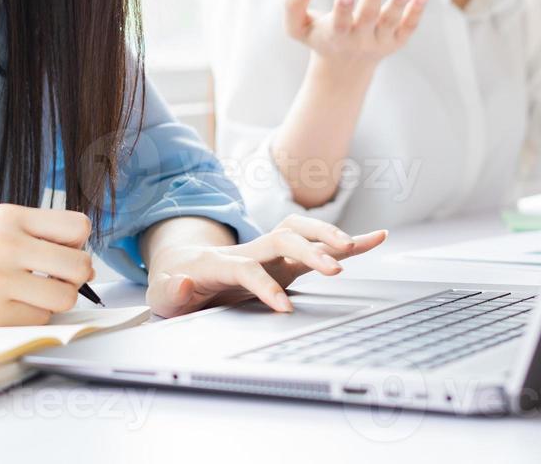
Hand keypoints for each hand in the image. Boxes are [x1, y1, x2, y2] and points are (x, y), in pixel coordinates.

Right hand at [0, 203, 94, 327]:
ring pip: (63, 298)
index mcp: (7, 216)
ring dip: (52, 301)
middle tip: (54, 280)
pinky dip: (28, 318)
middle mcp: (4, 244)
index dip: (78, 244)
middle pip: (79, 265)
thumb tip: (82, 260)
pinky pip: (37, 321)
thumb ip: (32, 234)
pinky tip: (5, 308)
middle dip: (74, 277)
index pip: (77, 226)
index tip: (64, 252)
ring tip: (28, 295)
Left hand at [144, 215, 388, 317]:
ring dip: (328, 235)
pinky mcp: (286, 259)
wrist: (181, 268)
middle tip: (333, 270)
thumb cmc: (175, 287)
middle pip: (283, 238)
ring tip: (356, 247)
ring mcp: (270, 252)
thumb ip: (174, 291)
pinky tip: (376, 237)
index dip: (265, 286)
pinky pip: (319, 245)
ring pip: (303, 233)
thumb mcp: (164, 296)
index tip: (283, 308)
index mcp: (222, 264)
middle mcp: (251, 250)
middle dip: (309, 250)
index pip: (248, 270)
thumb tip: (185, 280)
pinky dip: (348, 240)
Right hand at [283, 0, 428, 71]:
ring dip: (399, 4)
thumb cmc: (320, 38)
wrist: (344, 69)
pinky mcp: (397, 41)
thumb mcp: (297, 27)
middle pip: (368, 17)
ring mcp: (380, 41)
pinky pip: (408, 27)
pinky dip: (416, 12)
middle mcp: (359, 39)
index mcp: (335, 34)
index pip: (340, 22)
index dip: (343, 7)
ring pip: (391, 22)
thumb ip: (293, 4)